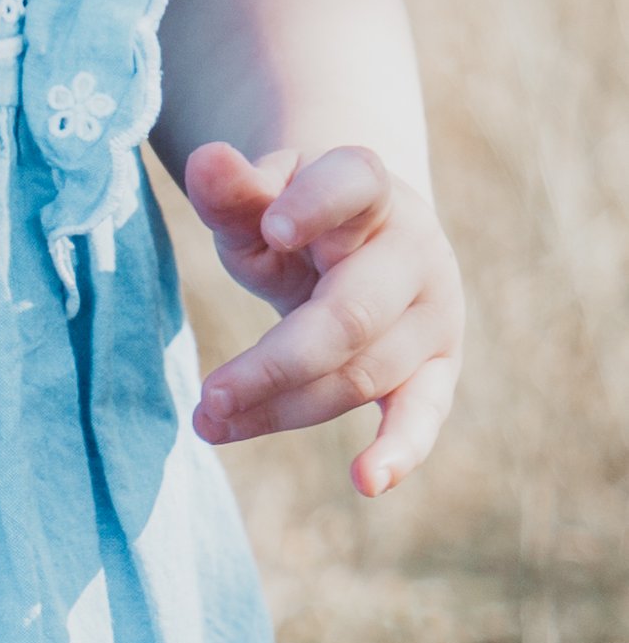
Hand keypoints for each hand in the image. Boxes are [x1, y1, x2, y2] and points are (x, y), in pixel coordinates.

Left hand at [185, 142, 461, 500]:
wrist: (365, 238)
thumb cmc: (296, 217)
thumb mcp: (260, 199)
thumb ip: (233, 191)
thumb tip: (205, 160)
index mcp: (370, 189)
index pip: (353, 186)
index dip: (316, 204)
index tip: (271, 227)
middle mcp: (415, 251)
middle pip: (352, 314)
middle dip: (276, 361)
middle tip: (209, 394)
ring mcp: (433, 314)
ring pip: (362, 374)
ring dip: (283, 407)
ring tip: (209, 422)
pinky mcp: (437, 368)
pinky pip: (425, 414)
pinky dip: (400, 450)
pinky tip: (367, 482)